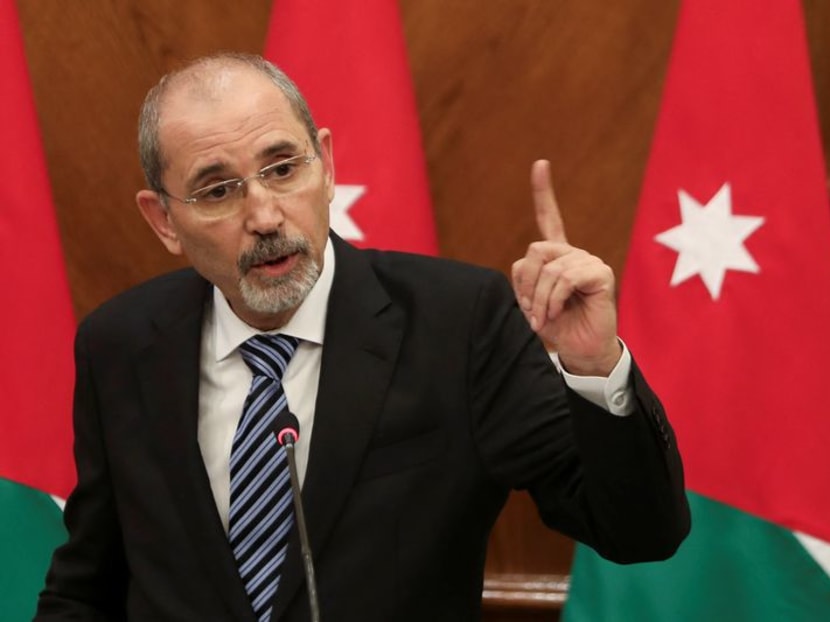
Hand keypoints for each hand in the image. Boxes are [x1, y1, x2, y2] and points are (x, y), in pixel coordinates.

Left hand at [511, 160, 621, 375]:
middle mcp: (574, 255)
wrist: (581, 351)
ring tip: (542, 318)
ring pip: (549, 268)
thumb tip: (524, 266)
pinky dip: (552, 300)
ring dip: (539, 299)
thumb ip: (523, 280)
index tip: (540, 164)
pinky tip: (554, 313)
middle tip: (529, 310)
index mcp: (557, 257)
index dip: (543, 192)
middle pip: (535, 250)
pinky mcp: (601, 275)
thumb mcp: (530, 303)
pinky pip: (565, 278)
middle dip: (526, 283)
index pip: (550, 219)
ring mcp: (589, 263)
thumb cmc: (557, 327)